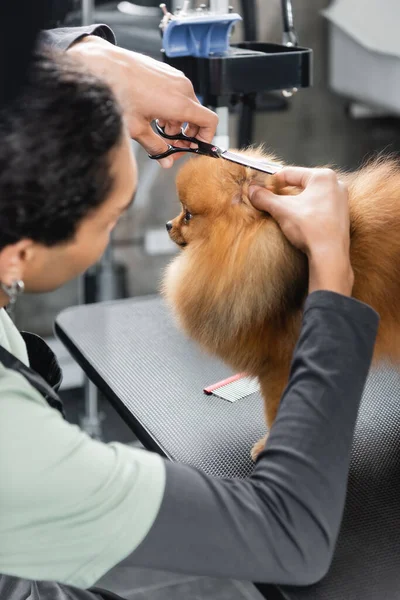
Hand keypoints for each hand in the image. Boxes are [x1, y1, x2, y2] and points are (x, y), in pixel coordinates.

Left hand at [68, 36, 217, 166]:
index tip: (194, 148)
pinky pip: (177, 93)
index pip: (210, 122)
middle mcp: (182, 88)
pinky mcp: (166, 72)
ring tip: (158, 129)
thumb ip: (156, 148)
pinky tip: (153, 113)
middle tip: (173, 145)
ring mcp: (175, 77)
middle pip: (197, 116)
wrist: (101, 65)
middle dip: (187, 134)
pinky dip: (171, 107)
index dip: (205, 139)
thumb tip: (165, 160)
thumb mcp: (137, 129)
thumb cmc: (117, 92)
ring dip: (178, 122)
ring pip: (186, 105)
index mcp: (180, 103)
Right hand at [249, 167, 353, 295]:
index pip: (290, 173)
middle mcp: (335, 184)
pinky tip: (297, 222)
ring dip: (294, 203)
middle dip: (283, 193)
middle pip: (300, 184)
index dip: (272, 181)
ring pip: (309, 197)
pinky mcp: (340, 216)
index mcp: (323, 177)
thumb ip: (264, 197)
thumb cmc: (311, 228)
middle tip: (269, 202)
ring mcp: (340, 200)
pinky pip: (318, 207)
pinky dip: (305, 212)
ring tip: (282, 214)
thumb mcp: (281, 210)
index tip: (261, 189)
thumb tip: (252, 191)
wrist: (329, 255)